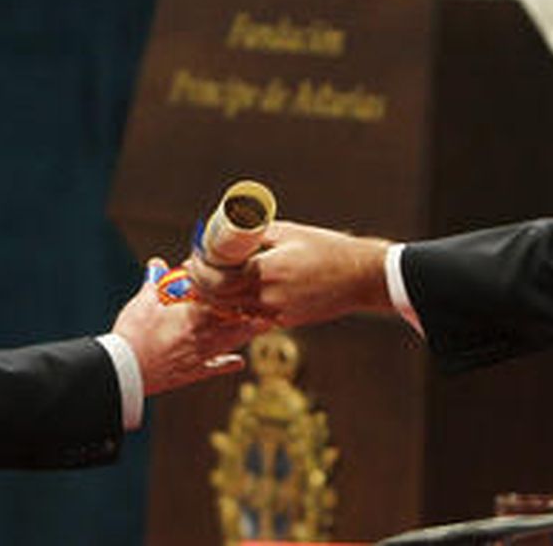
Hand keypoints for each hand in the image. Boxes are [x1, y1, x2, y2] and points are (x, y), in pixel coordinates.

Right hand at [112, 257, 263, 395]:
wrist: (125, 372)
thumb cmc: (133, 336)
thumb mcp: (142, 303)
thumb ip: (154, 282)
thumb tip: (157, 264)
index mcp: (193, 314)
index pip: (221, 296)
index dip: (233, 286)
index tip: (244, 278)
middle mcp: (204, 334)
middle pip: (236, 319)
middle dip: (252, 308)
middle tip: (267, 300)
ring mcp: (201, 354)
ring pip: (233, 341)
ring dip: (248, 331)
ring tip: (264, 324)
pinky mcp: (194, 372)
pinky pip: (217, 367)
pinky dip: (229, 363)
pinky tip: (239, 361)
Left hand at [183, 220, 392, 327]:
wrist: (360, 276)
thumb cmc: (327, 248)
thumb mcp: (289, 232)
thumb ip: (258, 234)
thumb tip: (231, 230)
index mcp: (267, 271)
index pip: (219, 277)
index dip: (200, 270)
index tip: (192, 259)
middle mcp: (269, 296)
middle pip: (220, 299)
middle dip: (201, 287)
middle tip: (193, 272)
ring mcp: (277, 312)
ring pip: (234, 311)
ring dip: (218, 299)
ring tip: (209, 283)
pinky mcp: (286, 321)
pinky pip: (253, 316)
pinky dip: (239, 307)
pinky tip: (235, 294)